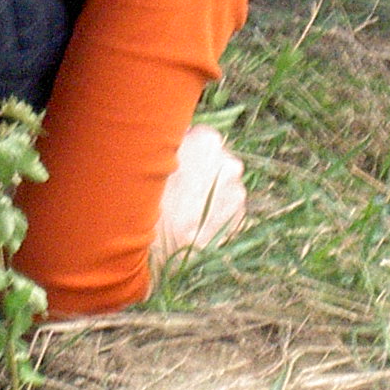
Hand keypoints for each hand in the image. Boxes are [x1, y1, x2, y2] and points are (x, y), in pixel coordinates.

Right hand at [150, 124, 246, 269]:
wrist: (160, 253)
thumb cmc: (148, 203)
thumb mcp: (148, 163)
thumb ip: (168, 145)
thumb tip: (171, 138)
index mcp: (207, 141)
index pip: (198, 136)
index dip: (183, 151)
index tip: (171, 165)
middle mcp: (229, 162)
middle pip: (215, 160)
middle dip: (200, 171)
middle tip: (177, 190)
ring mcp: (238, 192)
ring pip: (222, 186)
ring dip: (209, 193)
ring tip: (184, 212)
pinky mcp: (241, 219)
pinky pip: (227, 210)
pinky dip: (215, 214)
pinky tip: (195, 224)